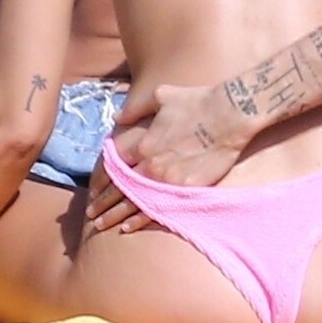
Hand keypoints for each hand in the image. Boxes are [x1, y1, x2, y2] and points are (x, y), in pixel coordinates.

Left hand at [84, 84, 247, 234]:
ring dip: (114, 215)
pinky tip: (127, 227)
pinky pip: (157, 208)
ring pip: (133, 202)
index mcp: (143, 142)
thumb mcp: (162, 95)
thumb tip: (118, 116)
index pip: (113, 166)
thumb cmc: (198, 101)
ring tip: (100, 225)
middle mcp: (151, 163)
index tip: (92, 189)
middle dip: (102, 202)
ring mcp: (168, 179)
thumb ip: (136, 107)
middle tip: (90, 213)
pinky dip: (140, 219)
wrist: (231, 113)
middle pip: (118, 188)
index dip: (100, 180)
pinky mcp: (186, 189)